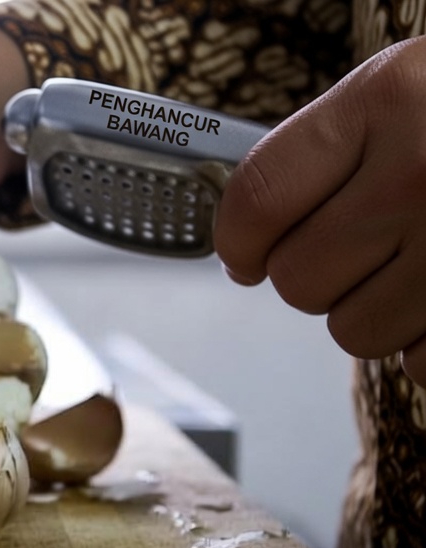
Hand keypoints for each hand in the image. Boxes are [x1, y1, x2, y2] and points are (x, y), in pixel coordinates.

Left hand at [215, 37, 425, 385]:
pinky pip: (420, 363)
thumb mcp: (410, 88)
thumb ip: (333, 149)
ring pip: (354, 332)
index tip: (245, 257)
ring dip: (375, 312)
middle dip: (317, 276)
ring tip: (422, 264)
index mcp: (388, 100)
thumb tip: (249, 234)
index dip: (237, 243)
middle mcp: (422, 172)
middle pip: (299, 281)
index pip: (258, 199)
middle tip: (362, 248)